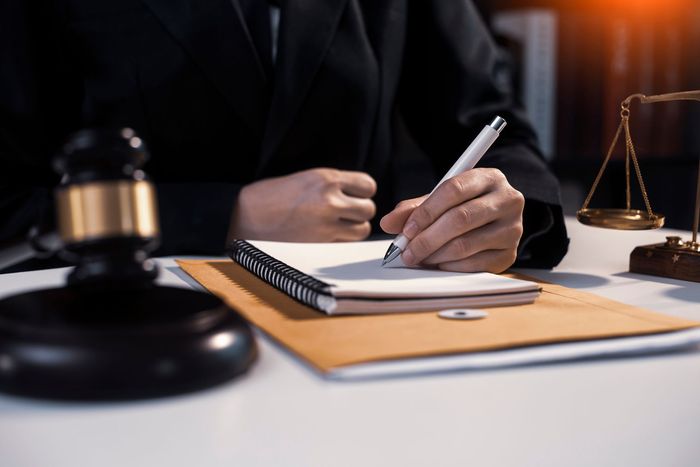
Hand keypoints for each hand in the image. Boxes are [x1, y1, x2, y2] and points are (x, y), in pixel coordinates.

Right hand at [229, 168, 376, 241]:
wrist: (243, 218)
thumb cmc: (269, 197)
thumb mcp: (303, 179)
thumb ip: (330, 186)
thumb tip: (354, 198)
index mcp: (326, 178)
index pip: (368, 186)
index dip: (362, 193)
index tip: (352, 198)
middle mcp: (330, 200)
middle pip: (368, 209)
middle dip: (358, 214)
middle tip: (343, 216)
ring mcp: (327, 224)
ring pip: (362, 230)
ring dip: (352, 231)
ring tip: (334, 229)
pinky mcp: (320, 245)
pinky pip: (346, 245)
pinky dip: (341, 244)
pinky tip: (325, 240)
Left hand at [380, 168, 523, 272]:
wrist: (498, 222)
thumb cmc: (466, 206)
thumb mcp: (441, 200)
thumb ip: (414, 209)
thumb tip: (388, 223)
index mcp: (490, 178)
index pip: (454, 190)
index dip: (426, 211)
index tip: (406, 229)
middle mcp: (508, 200)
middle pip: (460, 218)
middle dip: (426, 238)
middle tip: (406, 251)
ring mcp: (513, 229)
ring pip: (466, 244)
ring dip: (435, 254)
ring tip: (419, 257)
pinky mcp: (510, 254)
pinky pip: (474, 264)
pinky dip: (450, 266)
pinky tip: (438, 264)